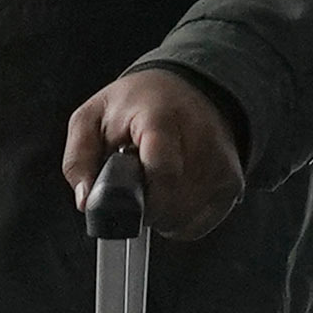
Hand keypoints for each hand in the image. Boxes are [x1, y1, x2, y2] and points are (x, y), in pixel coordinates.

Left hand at [58, 67, 248, 243]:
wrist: (188, 88)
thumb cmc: (137, 105)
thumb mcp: (92, 117)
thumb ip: (79, 159)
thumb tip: (86, 202)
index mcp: (162, 119)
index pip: (163, 172)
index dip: (143, 200)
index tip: (129, 200)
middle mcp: (200, 140)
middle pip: (172, 206)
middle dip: (145, 207)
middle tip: (137, 183)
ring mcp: (221, 163)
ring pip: (184, 220)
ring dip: (161, 215)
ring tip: (156, 183)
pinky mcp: (232, 182)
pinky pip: (199, 225)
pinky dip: (180, 219)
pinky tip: (173, 192)